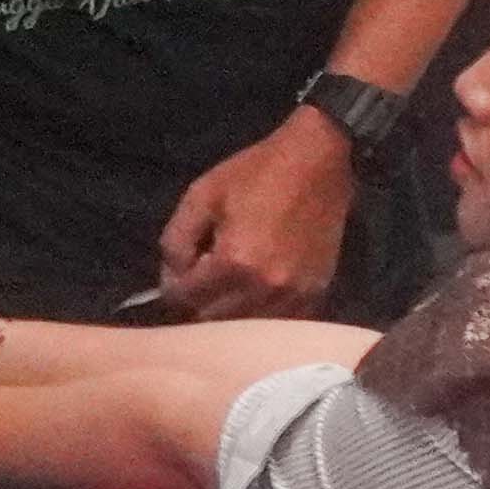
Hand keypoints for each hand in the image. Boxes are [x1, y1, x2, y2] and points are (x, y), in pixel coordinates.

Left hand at [155, 112, 359, 317]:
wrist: (318, 161)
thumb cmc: (257, 173)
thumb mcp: (202, 195)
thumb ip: (176, 241)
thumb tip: (170, 277)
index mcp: (234, 263)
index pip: (186, 298)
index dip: (172, 288)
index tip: (175, 275)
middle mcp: (264, 289)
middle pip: (213, 320)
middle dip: (198, 303)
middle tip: (198, 280)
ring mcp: (293, 297)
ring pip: (245, 326)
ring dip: (228, 312)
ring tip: (225, 286)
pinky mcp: (315, 295)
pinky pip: (277, 322)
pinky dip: (260, 313)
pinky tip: (254, 291)